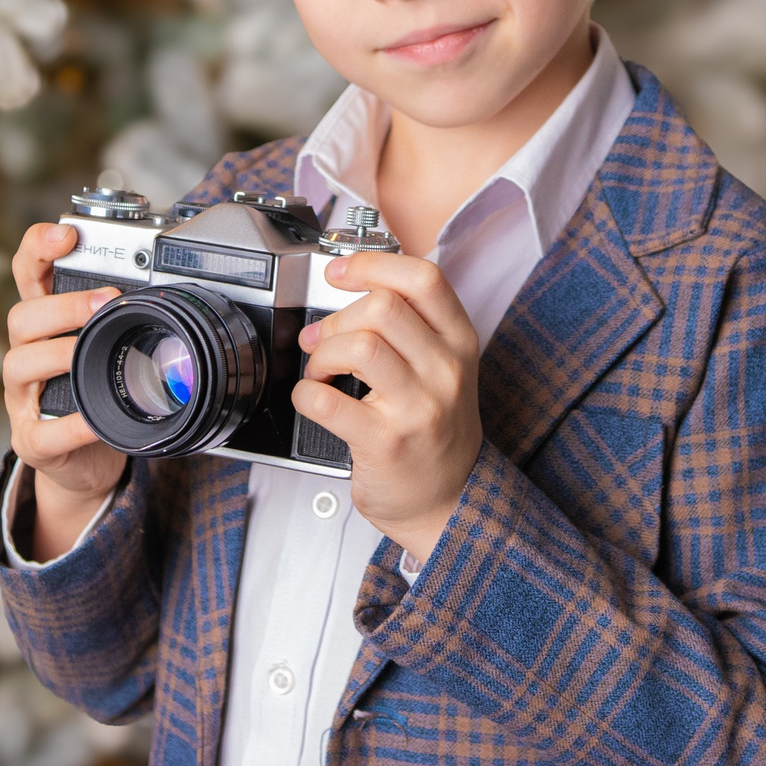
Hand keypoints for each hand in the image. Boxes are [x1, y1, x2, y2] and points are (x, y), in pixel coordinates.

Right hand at [2, 221, 127, 558]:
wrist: (86, 459)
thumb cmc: (98, 390)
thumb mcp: (109, 348)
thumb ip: (125, 318)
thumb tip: (174, 287)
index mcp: (46, 323)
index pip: (28, 273)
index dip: (39, 247)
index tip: (66, 234)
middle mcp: (27, 353)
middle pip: (22, 316)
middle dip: (62, 305)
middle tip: (105, 300)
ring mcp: (23, 397)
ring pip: (20, 364)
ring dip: (58, 353)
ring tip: (90, 349)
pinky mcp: (31, 439)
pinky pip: (42, 430)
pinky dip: (70, 424)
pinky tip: (93, 417)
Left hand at [294, 251, 483, 564]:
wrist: (448, 500)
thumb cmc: (436, 430)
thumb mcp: (444, 367)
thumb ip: (412, 324)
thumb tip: (350, 285)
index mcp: (459, 342)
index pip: (423, 279)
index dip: (373, 264)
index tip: (340, 272)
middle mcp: (446, 371)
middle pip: (383, 306)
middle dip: (337, 318)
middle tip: (322, 339)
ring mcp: (419, 408)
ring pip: (359, 345)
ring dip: (323, 354)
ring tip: (322, 370)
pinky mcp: (385, 443)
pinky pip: (327, 401)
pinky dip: (306, 393)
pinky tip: (314, 397)